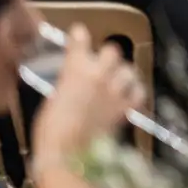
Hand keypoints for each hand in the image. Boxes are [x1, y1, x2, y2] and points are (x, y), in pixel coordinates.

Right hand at [29, 25, 141, 163]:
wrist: (67, 154)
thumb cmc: (49, 130)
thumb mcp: (52, 100)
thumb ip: (66, 84)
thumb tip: (73, 83)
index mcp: (74, 69)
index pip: (80, 41)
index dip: (79, 37)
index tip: (79, 33)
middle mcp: (99, 74)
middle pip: (112, 51)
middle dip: (107, 56)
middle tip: (102, 65)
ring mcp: (115, 90)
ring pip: (128, 70)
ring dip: (122, 74)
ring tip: (117, 81)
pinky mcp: (125, 108)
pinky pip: (138, 93)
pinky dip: (135, 92)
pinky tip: (130, 96)